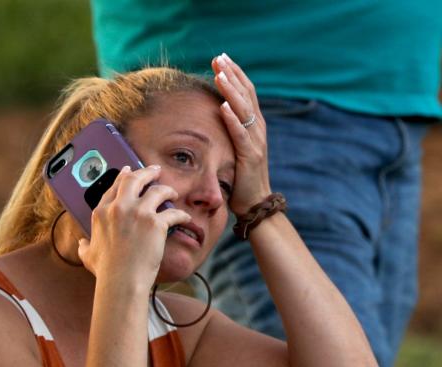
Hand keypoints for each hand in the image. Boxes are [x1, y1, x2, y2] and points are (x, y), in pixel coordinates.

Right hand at [77, 165, 190, 285]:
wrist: (121, 280)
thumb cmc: (105, 270)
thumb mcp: (88, 255)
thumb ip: (84, 246)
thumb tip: (81, 244)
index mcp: (101, 213)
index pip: (114, 187)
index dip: (122, 177)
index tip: (129, 171)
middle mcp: (119, 208)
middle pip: (134, 179)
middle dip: (147, 172)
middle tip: (155, 170)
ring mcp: (138, 213)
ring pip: (157, 190)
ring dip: (167, 189)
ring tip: (173, 192)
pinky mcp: (156, 223)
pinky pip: (173, 212)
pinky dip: (181, 215)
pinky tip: (185, 218)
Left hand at [212, 53, 271, 212]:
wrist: (255, 203)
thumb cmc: (240, 177)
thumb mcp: (235, 149)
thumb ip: (229, 131)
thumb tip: (215, 114)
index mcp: (253, 125)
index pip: (245, 92)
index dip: (235, 74)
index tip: (221, 58)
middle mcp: (258, 129)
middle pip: (246, 94)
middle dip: (232, 74)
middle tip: (219, 57)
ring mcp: (256, 142)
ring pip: (244, 110)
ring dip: (231, 91)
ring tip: (219, 75)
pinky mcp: (250, 157)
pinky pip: (241, 135)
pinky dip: (233, 120)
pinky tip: (223, 107)